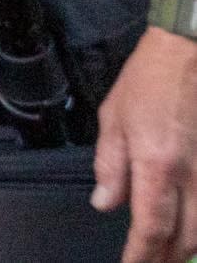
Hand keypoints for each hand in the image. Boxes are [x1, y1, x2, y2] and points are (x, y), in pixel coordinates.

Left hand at [96, 26, 196, 262]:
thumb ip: (110, 166)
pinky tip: (190, 230)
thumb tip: (106, 205)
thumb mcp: (114, 118)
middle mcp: (193, 178)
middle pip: (186, 238)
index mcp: (158, 165)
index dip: (142, 257)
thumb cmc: (149, 81)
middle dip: (165, 259)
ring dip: (187, 248)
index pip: (151, 228)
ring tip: (166, 255)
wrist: (192, 53)